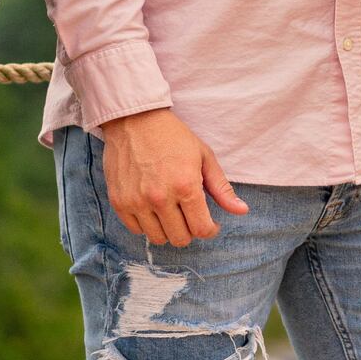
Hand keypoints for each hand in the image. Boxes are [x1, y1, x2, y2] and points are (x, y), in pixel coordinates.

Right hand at [102, 108, 249, 246]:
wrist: (135, 120)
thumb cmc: (173, 137)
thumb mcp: (204, 157)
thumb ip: (222, 188)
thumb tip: (242, 211)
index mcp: (185, 186)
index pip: (201, 229)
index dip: (210, 230)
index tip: (210, 224)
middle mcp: (160, 197)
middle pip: (180, 239)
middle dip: (190, 231)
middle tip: (190, 216)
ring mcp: (136, 201)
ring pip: (158, 238)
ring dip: (168, 230)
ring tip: (171, 212)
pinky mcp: (119, 202)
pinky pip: (136, 230)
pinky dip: (147, 225)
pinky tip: (153, 209)